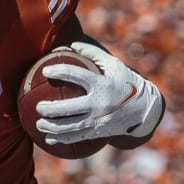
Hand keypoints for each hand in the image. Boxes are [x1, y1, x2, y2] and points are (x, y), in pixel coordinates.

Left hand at [29, 41, 164, 146]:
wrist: (145, 109)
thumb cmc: (126, 83)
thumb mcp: (114, 65)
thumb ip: (93, 53)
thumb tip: (71, 45)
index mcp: (102, 84)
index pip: (76, 74)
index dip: (59, 71)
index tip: (45, 71)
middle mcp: (99, 103)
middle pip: (68, 108)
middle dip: (49, 109)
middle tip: (38, 107)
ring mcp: (98, 120)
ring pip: (69, 127)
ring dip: (50, 127)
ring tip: (39, 124)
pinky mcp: (99, 132)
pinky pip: (76, 138)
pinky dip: (61, 139)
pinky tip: (49, 138)